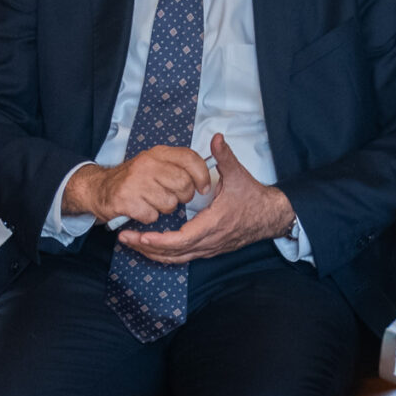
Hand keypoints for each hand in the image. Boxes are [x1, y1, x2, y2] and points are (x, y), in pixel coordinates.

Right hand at [66, 145, 212, 225]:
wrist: (100, 188)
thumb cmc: (135, 179)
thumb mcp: (156, 164)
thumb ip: (179, 165)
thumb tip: (206, 176)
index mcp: (158, 153)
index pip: (190, 158)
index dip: (202, 176)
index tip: (203, 188)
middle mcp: (147, 163)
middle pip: (183, 184)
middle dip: (183, 196)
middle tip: (174, 197)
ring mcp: (135, 181)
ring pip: (169, 203)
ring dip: (164, 209)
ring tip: (153, 202)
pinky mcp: (125, 199)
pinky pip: (151, 215)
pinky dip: (149, 217)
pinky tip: (141, 209)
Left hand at [119, 134, 292, 263]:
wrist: (271, 216)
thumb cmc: (253, 197)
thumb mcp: (238, 175)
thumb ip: (224, 156)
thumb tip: (216, 137)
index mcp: (213, 224)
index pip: (181, 240)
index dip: (159, 241)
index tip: (140, 235)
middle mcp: (209, 241)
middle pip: (172, 254)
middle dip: (146, 247)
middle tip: (124, 238)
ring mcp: (209, 248)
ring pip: (176, 258)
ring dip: (152, 253)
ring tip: (131, 243)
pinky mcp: (209, 249)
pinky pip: (183, 257)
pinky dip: (164, 254)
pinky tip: (150, 247)